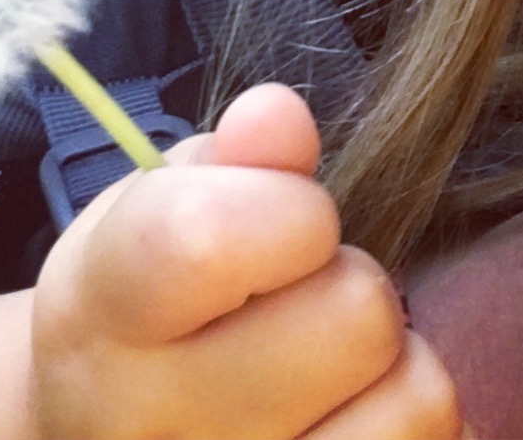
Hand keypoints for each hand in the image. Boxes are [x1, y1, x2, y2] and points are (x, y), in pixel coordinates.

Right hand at [30, 83, 462, 439]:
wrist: (103, 436)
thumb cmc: (152, 304)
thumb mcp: (159, 207)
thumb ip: (230, 158)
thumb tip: (281, 115)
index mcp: (102, 315)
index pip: (211, 241)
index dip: (291, 208)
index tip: (282, 217)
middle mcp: (148, 429)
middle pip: (355, 315)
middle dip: (350, 281)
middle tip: (302, 300)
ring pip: (420, 402)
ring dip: (398, 367)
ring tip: (334, 368)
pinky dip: (415, 430)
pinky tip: (352, 422)